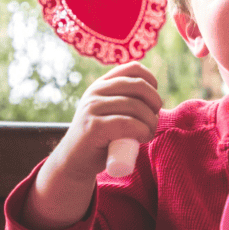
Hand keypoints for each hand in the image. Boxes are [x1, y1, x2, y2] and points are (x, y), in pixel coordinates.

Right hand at [54, 61, 162, 180]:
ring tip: (148, 133)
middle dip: (154, 102)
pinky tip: (143, 137)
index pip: (133, 68)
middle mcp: (95, 92)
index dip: (151, 81)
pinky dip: (142, 131)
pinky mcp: (93, 127)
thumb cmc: (99, 139)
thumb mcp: (108, 112)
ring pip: (135, 106)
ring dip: (151, 122)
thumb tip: (155, 99)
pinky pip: (127, 123)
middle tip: (154, 120)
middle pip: (138, 86)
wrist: (74, 161)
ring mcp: (92, 108)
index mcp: (101, 84)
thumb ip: (122, 101)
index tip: (153, 101)